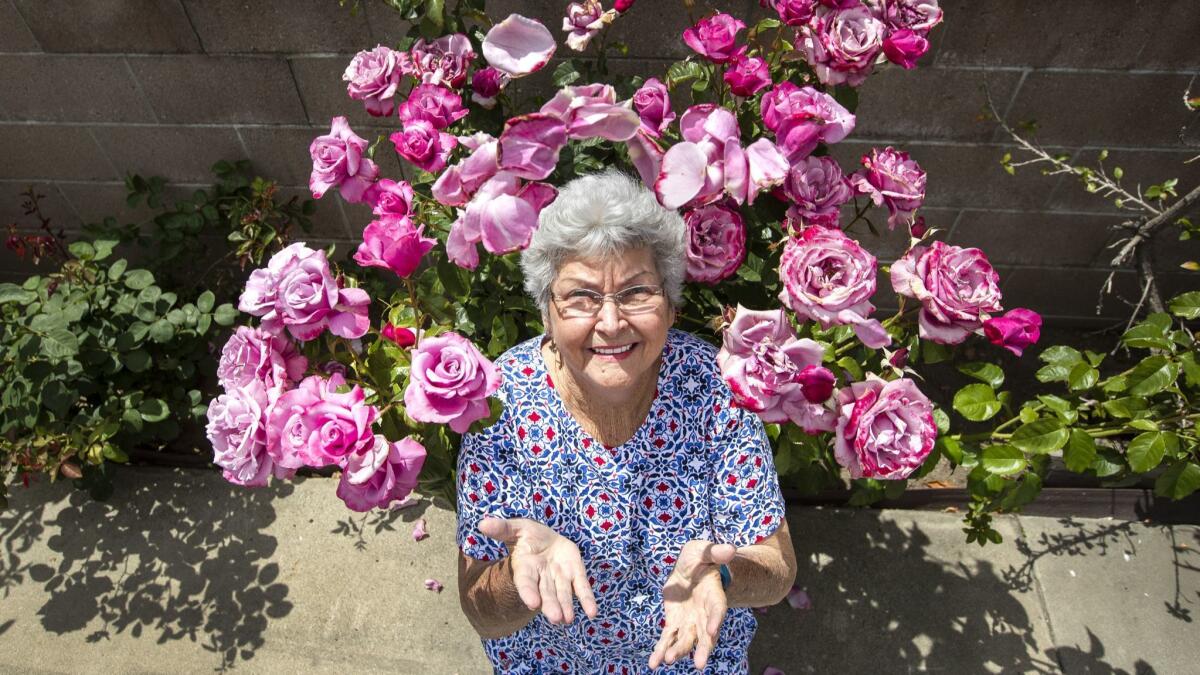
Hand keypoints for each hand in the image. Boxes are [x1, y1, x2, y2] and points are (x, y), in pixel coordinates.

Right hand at [478, 516, 598, 625]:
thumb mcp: (516, 528)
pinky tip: (592, 612)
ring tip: (568, 619)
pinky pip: (582, 588)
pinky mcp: (575, 574)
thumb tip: (482, 523)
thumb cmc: (528, 535)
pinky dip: (587, 600)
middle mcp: (542, 577)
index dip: (528, 592)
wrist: (547, 538)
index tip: (532, 603)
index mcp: (525, 568)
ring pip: (563, 594)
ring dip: (566, 607)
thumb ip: (501, 529)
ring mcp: (560, 577)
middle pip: (546, 593)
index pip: (525, 582)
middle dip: (551, 605)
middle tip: (556, 619)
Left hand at [648, 540, 736, 670]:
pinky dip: (661, 651)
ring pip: (686, 640)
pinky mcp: (674, 624)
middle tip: (699, 664)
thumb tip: (730, 549)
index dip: (715, 620)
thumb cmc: (700, 558)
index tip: (711, 631)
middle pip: (705, 635)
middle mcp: (704, 614)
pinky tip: (653, 664)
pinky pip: (668, 639)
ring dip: (678, 651)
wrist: (689, 569)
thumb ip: (714, 552)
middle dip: (703, 649)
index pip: (718, 609)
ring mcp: (689, 622)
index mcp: (714, 596)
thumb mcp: (704, 551)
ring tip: (669, 660)